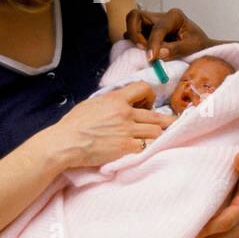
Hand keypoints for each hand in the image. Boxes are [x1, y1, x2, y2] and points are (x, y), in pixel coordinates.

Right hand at [44, 81, 174, 168]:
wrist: (66, 142)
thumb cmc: (73, 124)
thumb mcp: (92, 103)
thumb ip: (109, 101)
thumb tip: (118, 101)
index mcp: (116, 99)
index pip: (143, 88)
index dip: (150, 95)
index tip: (148, 104)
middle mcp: (125, 113)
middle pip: (156, 115)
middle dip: (167, 120)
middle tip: (172, 122)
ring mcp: (127, 131)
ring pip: (156, 131)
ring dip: (157, 135)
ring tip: (159, 138)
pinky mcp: (125, 148)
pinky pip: (146, 147)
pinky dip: (148, 148)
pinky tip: (147, 150)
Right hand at [124, 7, 211, 61]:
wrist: (200, 46)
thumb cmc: (198, 44)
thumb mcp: (193, 47)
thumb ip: (177, 49)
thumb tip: (159, 53)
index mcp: (174, 16)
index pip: (158, 28)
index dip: (153, 43)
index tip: (151, 58)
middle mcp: (160, 16)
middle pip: (136, 16)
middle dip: (134, 32)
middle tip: (141, 48)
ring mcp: (152, 23)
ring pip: (132, 22)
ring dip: (133, 36)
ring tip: (143, 51)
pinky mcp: (146, 31)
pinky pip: (133, 32)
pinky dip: (134, 41)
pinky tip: (142, 51)